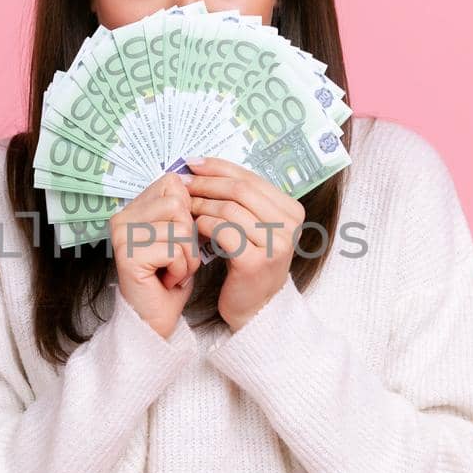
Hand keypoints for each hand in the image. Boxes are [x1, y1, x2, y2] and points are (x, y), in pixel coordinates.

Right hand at [106, 172, 201, 338]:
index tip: (178, 239)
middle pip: (178, 204)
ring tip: (171, 271)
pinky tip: (166, 281)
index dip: (188, 211)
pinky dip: (180, 270)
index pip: (172, 183)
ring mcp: (122, 235)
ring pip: (180, 228)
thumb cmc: (170, 278)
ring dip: (187, 256)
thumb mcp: (180, 237)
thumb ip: (182, 210)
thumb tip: (199, 183)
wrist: (154, 320)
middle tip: (175, 260)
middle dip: (189, 237)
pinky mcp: (128, 255)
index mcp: (133, 208)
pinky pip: (175, 251)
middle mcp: (122, 218)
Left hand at [182, 156, 304, 330]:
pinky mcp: (256, 262)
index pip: (251, 178)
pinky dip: (204, 225)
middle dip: (206, 183)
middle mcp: (290, 225)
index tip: (193, 163)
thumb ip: (239, 199)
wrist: (254, 308)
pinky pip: (223, 231)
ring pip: (230, 209)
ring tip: (183, 206)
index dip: (219, 167)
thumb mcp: (252, 227)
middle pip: (240, 190)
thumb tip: (202, 167)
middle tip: (182, 183)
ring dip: (201, 204)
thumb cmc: (248, 263)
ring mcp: (275, 244)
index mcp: (291, 210)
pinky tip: (193, 227)